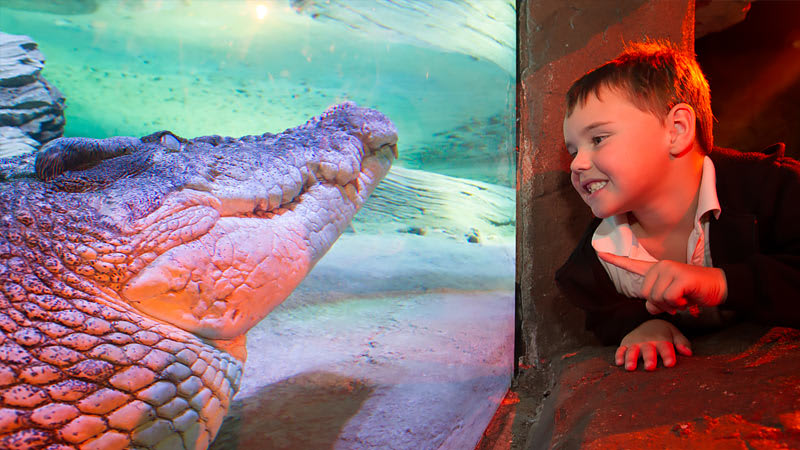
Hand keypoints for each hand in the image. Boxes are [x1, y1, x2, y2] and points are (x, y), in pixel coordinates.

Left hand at [597, 252, 727, 314]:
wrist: (720, 287)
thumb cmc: (694, 293)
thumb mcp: (672, 299)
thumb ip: (656, 302)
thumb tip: (650, 306)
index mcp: (656, 270)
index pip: (632, 264)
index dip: (615, 260)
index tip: (599, 252)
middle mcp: (660, 266)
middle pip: (644, 294)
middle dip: (660, 304)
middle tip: (677, 300)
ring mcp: (669, 269)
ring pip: (655, 298)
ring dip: (670, 305)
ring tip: (684, 297)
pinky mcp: (679, 276)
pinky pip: (668, 298)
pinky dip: (678, 303)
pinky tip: (688, 297)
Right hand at [617, 319, 691, 370]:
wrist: (649, 324)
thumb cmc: (665, 334)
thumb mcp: (675, 334)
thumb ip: (682, 343)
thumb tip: (688, 353)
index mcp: (661, 340)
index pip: (665, 347)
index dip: (668, 355)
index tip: (670, 364)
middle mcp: (647, 342)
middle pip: (648, 350)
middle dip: (648, 358)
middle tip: (650, 367)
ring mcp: (635, 343)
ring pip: (632, 351)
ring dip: (631, 359)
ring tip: (630, 368)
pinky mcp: (625, 344)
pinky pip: (620, 350)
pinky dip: (619, 356)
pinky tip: (619, 363)